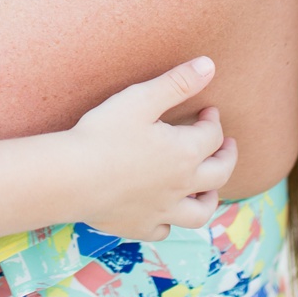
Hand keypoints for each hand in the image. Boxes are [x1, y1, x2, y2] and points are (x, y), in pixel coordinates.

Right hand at [69, 57, 236, 240]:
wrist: (71, 178)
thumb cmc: (103, 134)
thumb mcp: (141, 99)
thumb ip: (177, 82)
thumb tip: (209, 65)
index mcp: (185, 153)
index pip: (212, 136)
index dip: (213, 121)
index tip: (208, 110)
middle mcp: (181, 186)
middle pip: (219, 175)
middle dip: (226, 157)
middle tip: (226, 146)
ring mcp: (162, 210)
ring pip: (200, 213)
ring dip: (210, 199)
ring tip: (209, 189)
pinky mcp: (139, 226)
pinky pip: (164, 231)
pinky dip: (170, 223)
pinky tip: (165, 214)